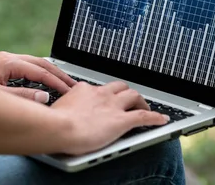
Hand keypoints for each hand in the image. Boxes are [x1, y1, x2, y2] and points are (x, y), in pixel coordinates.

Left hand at [0, 51, 75, 102]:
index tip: (70, 92)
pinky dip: (38, 75)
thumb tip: (44, 97)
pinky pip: (25, 69)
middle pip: (40, 63)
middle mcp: (6, 59)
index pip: (40, 71)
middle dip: (58, 74)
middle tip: (73, 85)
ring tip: (62, 84)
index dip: (57, 83)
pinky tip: (42, 84)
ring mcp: (2, 62)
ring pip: (33, 64)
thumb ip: (21, 99)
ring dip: (49, 74)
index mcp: (7, 62)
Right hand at [51, 81, 168, 154]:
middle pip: (119, 86)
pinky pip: (144, 116)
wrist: (58, 128)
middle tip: (129, 101)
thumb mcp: (54, 110)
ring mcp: (112, 106)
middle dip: (126, 92)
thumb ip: (61, 109)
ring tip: (146, 108)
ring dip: (141, 101)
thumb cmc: (51, 123)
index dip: (105, 94)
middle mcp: (100, 94)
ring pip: (133, 96)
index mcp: (83, 90)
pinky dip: (155, 117)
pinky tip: (162, 120)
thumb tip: (55, 114)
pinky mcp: (121, 120)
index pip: (98, 88)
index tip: (104, 99)